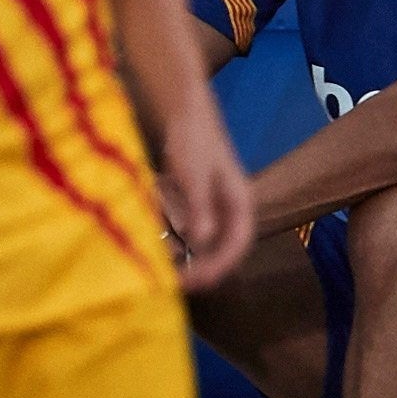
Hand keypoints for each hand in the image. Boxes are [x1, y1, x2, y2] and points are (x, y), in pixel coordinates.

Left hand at [156, 98, 253, 291]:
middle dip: (201, 267)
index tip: (198, 281)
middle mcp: (229, 209)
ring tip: (164, 270)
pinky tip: (156, 245)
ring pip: (203, 241)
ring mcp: (212, 206)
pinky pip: (187, 228)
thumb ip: (199, 208)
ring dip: (187, 256)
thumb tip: (202, 241)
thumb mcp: (195, 176)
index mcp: (240, 205)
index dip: (219, 266)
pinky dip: (174, 238)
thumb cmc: (194, 141)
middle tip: (176, 283)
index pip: (236, 245)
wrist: (186, 114)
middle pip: (220, 247)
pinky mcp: (194, 202)